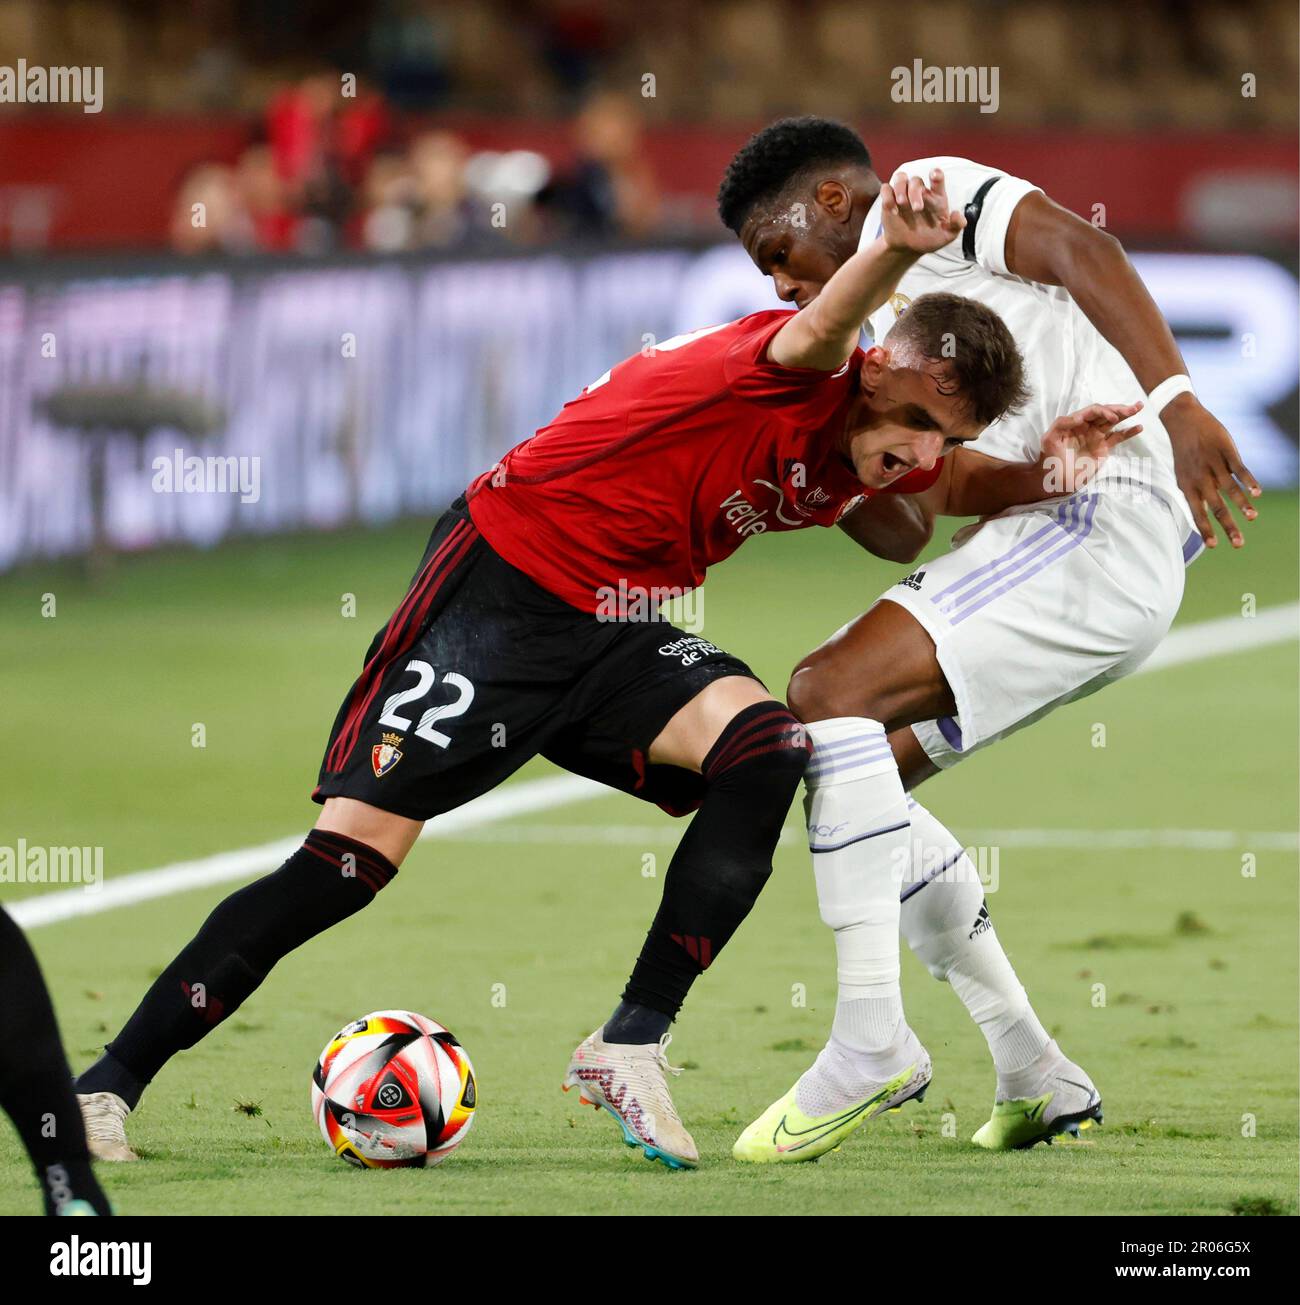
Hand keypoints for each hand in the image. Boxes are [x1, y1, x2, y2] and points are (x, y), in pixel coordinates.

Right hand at [880, 168, 965, 255]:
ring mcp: (903, 196)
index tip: (934, 175)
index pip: (937, 179)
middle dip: (915, 192)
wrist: (908, 249)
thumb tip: (956, 214)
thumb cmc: (929, 239)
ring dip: (900, 187)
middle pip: (916, 181)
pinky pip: (886, 189)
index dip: (936, 174)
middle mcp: (919, 193)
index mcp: (935, 197)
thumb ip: (956, 226)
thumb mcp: (947, 236)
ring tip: (902, 203)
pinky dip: (887, 197)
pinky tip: (892, 211)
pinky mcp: (889, 202)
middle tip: (917, 209)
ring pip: (900, 178)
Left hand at [1039, 403, 1142, 494]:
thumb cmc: (1049, 458)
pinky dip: (1128, 432)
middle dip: (1119, 409)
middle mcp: (1087, 427)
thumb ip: (1061, 424)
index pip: (1093, 411)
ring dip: (1126, 414)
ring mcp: (1096, 437)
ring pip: (1113, 422)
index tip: (1112, 418)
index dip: (1104, 411)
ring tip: (1138, 407)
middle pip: (1106, 413)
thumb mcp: (1049, 439)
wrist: (1054, 478)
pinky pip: (1117, 437)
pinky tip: (1138, 427)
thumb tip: (1080, 417)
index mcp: (1075, 422)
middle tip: (1134, 408)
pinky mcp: (1102, 448)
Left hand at [1163, 394, 1259, 548]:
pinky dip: (1249, 481)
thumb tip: (1203, 514)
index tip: (1214, 546)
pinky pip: (1239, 469)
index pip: (1196, 513)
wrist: (1183, 421)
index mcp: (1187, 486)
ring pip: (1229, 489)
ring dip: (1242, 505)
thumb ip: (1194, 493)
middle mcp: (1200, 478)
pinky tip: (1258, 493)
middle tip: (1238, 543)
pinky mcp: (1226, 451)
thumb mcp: (1182, 474)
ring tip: (1252, 518)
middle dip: (1227, 526)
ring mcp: (1213, 464)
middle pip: (1215, 506)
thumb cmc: (1185, 452)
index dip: (1205, 530)